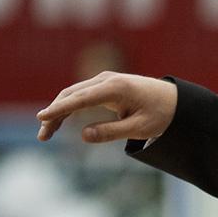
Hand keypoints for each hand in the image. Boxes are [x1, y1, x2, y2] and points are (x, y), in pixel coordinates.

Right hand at [36, 71, 177, 143]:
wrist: (175, 100)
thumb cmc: (161, 115)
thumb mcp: (140, 128)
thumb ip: (111, 132)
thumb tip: (83, 135)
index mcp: (115, 88)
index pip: (81, 98)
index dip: (60, 109)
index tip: (43, 118)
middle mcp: (106, 79)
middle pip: (71, 95)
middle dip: (54, 114)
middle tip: (42, 136)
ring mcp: (104, 80)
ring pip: (73, 95)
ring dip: (58, 112)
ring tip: (46, 133)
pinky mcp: (104, 86)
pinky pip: (81, 96)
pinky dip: (69, 108)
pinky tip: (60, 122)